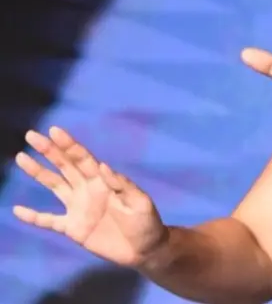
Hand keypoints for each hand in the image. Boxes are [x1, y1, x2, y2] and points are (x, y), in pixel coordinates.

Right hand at [13, 127, 167, 267]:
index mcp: (104, 181)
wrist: (145, 249)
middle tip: (31, 135)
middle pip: (65, 166)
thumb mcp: (140, 202)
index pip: (83, 158)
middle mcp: (88, 189)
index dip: (69, 145)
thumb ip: (122, 185)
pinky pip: (49, 221)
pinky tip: (17, 210)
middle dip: (49, 151)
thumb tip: (102, 166)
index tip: (54, 131)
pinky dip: (33, 217)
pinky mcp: (73, 228)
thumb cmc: (147, 222)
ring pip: (54, 186)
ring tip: (21, 157)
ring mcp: (79, 208)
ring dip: (38, 172)